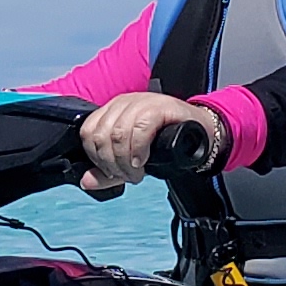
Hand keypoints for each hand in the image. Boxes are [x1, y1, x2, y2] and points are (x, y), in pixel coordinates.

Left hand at [78, 92, 225, 195]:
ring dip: (125, 161)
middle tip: (128, 176)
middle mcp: (122, 103)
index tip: (112, 173)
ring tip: (138, 172)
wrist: (199, 134)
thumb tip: (86, 182)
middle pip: (101, 136)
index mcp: (111, 111)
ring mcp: (141, 102)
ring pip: (118, 134)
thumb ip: (107, 172)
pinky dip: (139, 149)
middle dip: (112, 163)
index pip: (87, 132)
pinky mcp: (159, 107)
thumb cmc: (164, 144)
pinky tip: (144, 161)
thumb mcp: (131, 159)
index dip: (96, 158)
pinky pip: (140, 129)